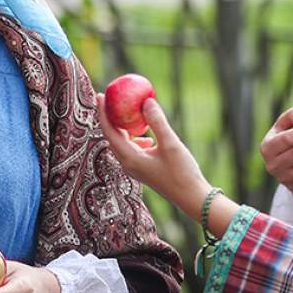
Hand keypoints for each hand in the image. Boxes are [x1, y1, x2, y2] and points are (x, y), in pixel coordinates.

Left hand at [97, 94, 211, 221]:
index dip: (103, 112)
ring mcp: (134, 168)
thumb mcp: (171, 144)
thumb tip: (146, 101)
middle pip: (112, 136)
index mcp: (130, 158)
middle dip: (110, 117)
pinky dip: (135, 138)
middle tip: (110, 99)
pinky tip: (148, 136)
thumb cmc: (182, 172)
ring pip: (122, 143)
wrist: (191, 197)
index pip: (109, 131)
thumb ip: (157, 122)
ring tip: (129, 114)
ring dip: (124, 128)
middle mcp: (128, 163)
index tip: (101, 95)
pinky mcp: (143, 169)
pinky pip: (132, 149)